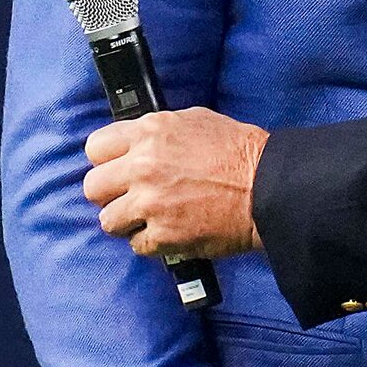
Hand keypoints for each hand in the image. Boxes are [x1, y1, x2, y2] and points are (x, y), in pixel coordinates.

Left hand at [84, 108, 267, 259]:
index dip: (107, 161)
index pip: (95, 148)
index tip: (120, 170)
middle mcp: (143, 166)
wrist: (273, 188)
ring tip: (154, 219)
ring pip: (108, 221)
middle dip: (112, 194)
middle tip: (134, 197)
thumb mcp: (196, 121)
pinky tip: (173, 232)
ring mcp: (150, 203)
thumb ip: (156, 132)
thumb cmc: (242, 153)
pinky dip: (153, 242)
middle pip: (93, 187)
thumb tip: (132, 144)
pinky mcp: (164, 235)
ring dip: (129, 222)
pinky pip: (137, 245)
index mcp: (150, 133)